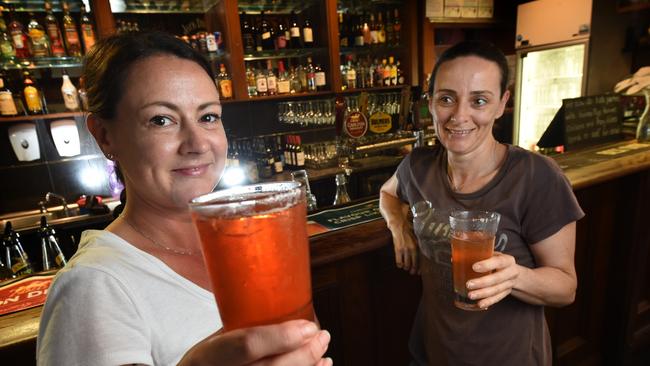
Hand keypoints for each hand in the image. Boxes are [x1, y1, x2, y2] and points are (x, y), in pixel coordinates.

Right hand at [178, 320, 331, 365]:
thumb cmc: (207, 361)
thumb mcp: (213, 341)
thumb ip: (242, 328)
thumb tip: (284, 305)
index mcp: (208, 355)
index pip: (248, 345)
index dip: (282, 337)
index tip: (308, 326)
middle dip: (305, 354)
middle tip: (322, 336)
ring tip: (323, 352)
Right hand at [389, 224, 419, 274]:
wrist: (399, 226)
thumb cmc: (408, 232)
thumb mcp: (417, 239)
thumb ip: (419, 247)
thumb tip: (421, 256)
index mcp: (418, 246)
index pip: (420, 260)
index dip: (419, 268)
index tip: (419, 272)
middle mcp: (413, 249)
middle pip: (414, 264)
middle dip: (412, 270)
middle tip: (412, 272)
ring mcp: (405, 250)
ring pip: (406, 264)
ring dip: (406, 267)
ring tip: (405, 268)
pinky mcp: (398, 249)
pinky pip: (399, 261)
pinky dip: (399, 265)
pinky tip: (400, 265)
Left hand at [466, 252, 519, 308]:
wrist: (514, 271)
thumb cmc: (497, 261)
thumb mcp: (492, 255)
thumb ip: (477, 256)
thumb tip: (454, 259)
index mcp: (508, 260)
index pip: (499, 262)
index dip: (487, 265)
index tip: (474, 267)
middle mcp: (511, 272)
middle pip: (497, 278)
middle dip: (482, 282)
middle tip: (468, 284)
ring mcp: (510, 284)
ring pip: (497, 290)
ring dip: (483, 294)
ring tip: (470, 295)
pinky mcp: (507, 292)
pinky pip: (498, 298)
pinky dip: (488, 301)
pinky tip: (480, 304)